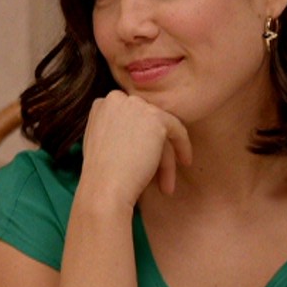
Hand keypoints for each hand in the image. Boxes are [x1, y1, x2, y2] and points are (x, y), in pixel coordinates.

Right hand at [78, 90, 191, 208]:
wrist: (104, 188)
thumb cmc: (102, 175)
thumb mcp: (101, 142)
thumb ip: (115, 129)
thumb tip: (137, 131)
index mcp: (102, 104)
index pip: (130, 117)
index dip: (140, 138)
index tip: (145, 156)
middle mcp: (117, 99)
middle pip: (145, 123)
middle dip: (155, 148)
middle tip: (158, 172)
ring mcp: (135, 105)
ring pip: (160, 129)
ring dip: (165, 157)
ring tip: (166, 184)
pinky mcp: (154, 117)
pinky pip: (177, 130)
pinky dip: (183, 146)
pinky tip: (185, 163)